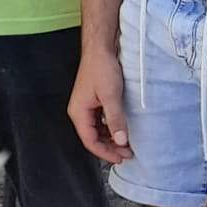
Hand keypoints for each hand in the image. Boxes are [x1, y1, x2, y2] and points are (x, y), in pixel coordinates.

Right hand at [68, 47, 131, 164]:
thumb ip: (115, 119)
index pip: (90, 141)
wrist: (100, 48)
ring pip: (97, 130)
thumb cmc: (101, 68)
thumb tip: (120, 141)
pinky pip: (100, 121)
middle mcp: (80, 112)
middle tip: (128, 153)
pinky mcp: (93, 101)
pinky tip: (122, 130)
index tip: (121, 158)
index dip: (105, 152)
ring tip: (126, 144)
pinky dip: (111, 128)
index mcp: (78, 113)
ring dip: (111, 139)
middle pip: (93, 137)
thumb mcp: (111, 95)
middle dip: (110, 147)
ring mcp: (86, 107)